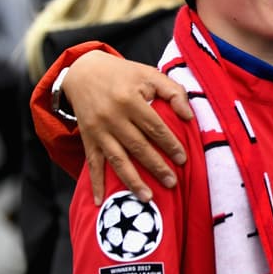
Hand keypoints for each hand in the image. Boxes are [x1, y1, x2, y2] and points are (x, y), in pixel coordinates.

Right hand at [63, 50, 191, 203]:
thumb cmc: (124, 75)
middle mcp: (112, 117)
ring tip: (148, 198)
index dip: (169, 144)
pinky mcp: (87, 139)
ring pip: (117, 160)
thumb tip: (189, 117)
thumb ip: (173, 92)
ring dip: (132, 181)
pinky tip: (100, 201)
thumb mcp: (150, 74)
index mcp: (130, 100)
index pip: (154, 127)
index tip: (183, 160)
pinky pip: (91, 164)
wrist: (83, 72)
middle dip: (156, 167)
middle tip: (172, 183)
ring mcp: (97, 130)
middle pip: (137, 147)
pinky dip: (95, 183)